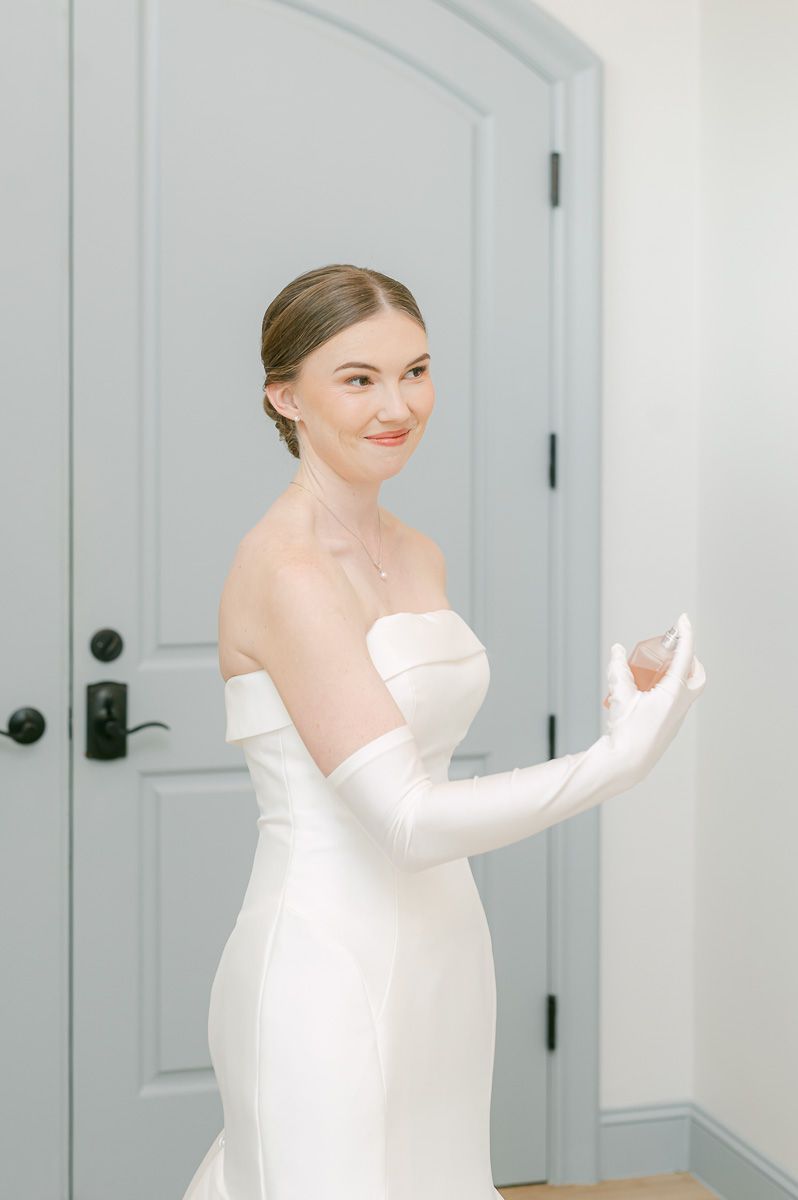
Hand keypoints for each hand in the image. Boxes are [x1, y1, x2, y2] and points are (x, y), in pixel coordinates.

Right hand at [604, 613, 706, 783]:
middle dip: (689, 660)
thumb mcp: (620, 694)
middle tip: (672, 652)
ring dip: (677, 675)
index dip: (685, 634)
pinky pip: (675, 701)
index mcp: (673, 693)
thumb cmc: (626, 730)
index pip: (685, 656)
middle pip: (698, 676)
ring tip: (654, 671)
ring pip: (688, 689)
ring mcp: (677, 716)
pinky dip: (666, 690)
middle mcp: (680, 704)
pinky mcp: (669, 725)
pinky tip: (645, 692)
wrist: (626, 763)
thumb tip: (619, 651)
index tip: (682, 619)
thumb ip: (619, 668)